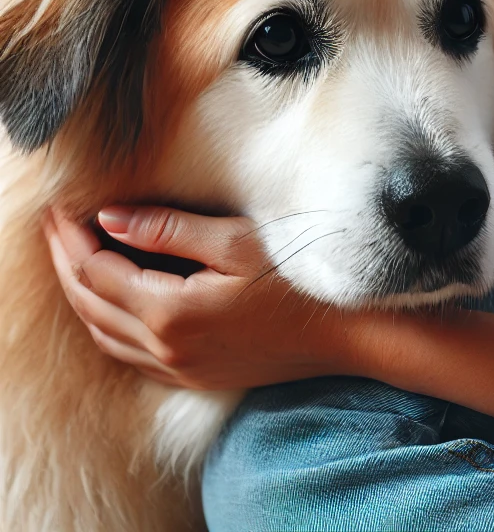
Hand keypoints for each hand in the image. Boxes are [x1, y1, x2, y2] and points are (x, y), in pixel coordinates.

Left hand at [43, 206, 374, 390]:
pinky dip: (106, 323)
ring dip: (82, 294)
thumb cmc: (298, 279)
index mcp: (171, 311)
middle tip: (57, 224)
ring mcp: (179, 369)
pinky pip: (128, 354)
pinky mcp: (194, 377)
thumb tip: (109, 216)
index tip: (61, 207)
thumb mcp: (236, 241)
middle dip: (66, 261)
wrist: (346, 333)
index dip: (72, 237)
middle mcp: (165, 348)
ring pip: (103, 333)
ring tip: (76, 255)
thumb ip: (169, 229)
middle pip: (89, 303)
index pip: (96, 271)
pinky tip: (113, 301)